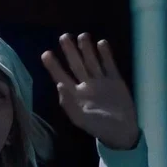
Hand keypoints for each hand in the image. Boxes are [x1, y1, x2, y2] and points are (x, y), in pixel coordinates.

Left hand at [41, 33, 140, 149]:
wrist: (121, 131)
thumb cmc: (98, 127)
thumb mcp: (80, 119)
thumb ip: (68, 103)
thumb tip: (58, 85)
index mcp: (75, 95)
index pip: (61, 77)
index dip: (53, 66)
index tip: (46, 53)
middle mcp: (86, 85)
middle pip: (76, 65)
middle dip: (70, 51)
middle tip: (64, 36)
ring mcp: (101, 82)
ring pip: (92, 62)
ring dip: (87, 49)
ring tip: (82, 35)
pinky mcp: (115, 80)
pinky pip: (109, 65)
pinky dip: (105, 54)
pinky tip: (101, 43)